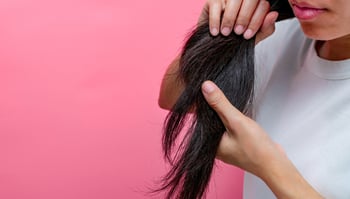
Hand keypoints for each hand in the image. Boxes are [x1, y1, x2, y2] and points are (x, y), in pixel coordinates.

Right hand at [198, 0, 277, 42]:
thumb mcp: (254, 36)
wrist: (215, 45)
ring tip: (226, 33)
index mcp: (257, 3)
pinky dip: (216, 20)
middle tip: (238, 32)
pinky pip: (216, 5)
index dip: (256, 20)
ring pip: (233, 0)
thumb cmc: (235, 37)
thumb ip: (266, 28)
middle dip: (244, 18)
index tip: (248, 35)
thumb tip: (274, 15)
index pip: (263, 4)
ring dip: (230, 19)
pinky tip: (216, 31)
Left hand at [201, 81, 323, 197]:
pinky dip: (232, 120)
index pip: (201, 119)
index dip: (204, 103)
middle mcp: (215, 147)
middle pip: (210, 121)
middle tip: (220, 92)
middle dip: (215, 107)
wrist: (275, 165)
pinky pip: (229, 128)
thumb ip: (220, 104)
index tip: (207, 89)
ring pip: (221, 124)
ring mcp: (226, 147)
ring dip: (225, 113)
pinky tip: (237, 115)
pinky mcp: (236, 145)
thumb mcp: (236, 121)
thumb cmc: (256, 149)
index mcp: (209, 144)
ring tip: (229, 102)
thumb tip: (205, 87)